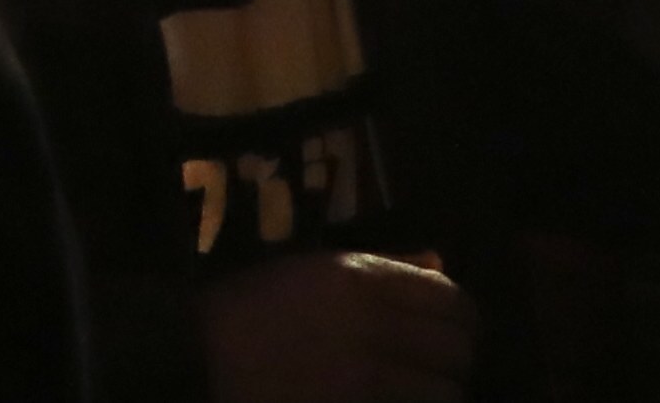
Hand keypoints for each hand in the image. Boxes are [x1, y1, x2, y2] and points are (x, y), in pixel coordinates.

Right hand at [196, 248, 473, 401]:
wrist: (197, 355)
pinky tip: (396, 401)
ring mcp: (368, 375)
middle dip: (455, 358)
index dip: (462, 318)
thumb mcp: (308, 270)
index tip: (452, 328)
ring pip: (446, 391)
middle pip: (458, 348)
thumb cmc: (247, 306)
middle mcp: (373, 323)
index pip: (451, 299)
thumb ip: (372, 273)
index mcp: (358, 276)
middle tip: (438, 364)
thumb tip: (435, 270)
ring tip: (418, 391)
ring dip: (438, 391)